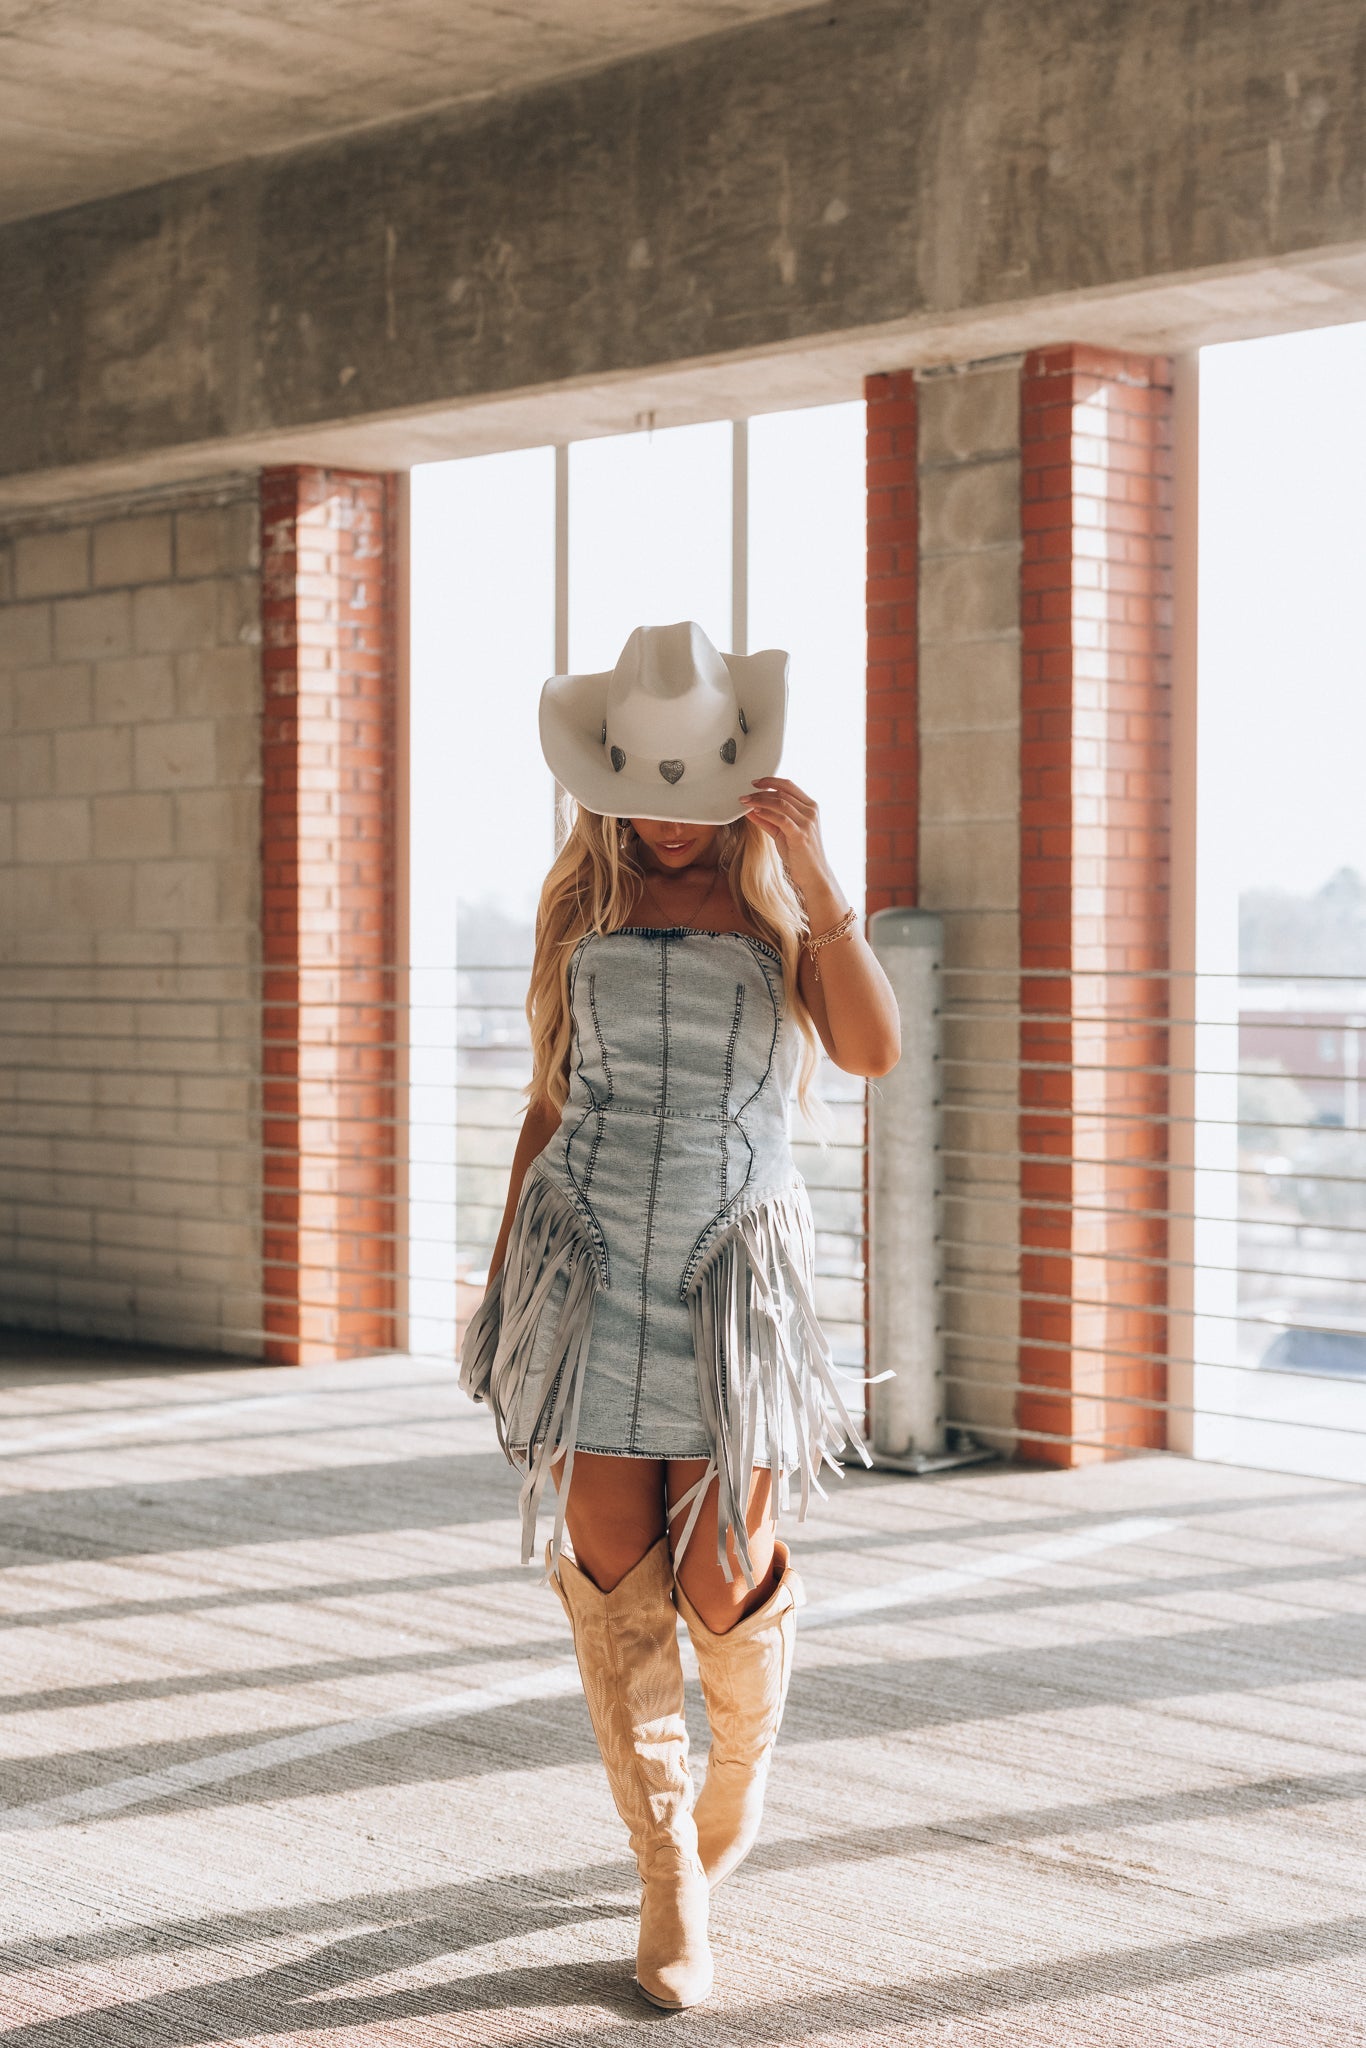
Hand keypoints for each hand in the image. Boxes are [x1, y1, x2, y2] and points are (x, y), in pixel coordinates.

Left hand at [739, 777, 838, 902]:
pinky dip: (766, 813)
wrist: (814, 875)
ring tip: (746, 803)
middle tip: (745, 796)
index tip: (755, 783)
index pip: (789, 786)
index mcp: (810, 807)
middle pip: (782, 793)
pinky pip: (781, 818)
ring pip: (780, 803)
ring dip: (760, 800)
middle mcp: (811, 812)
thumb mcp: (782, 833)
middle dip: (760, 792)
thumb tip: (751, 810)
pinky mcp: (800, 835)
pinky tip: (755, 813)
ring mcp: (807, 823)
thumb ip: (768, 820)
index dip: (770, 781)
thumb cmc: (800, 854)